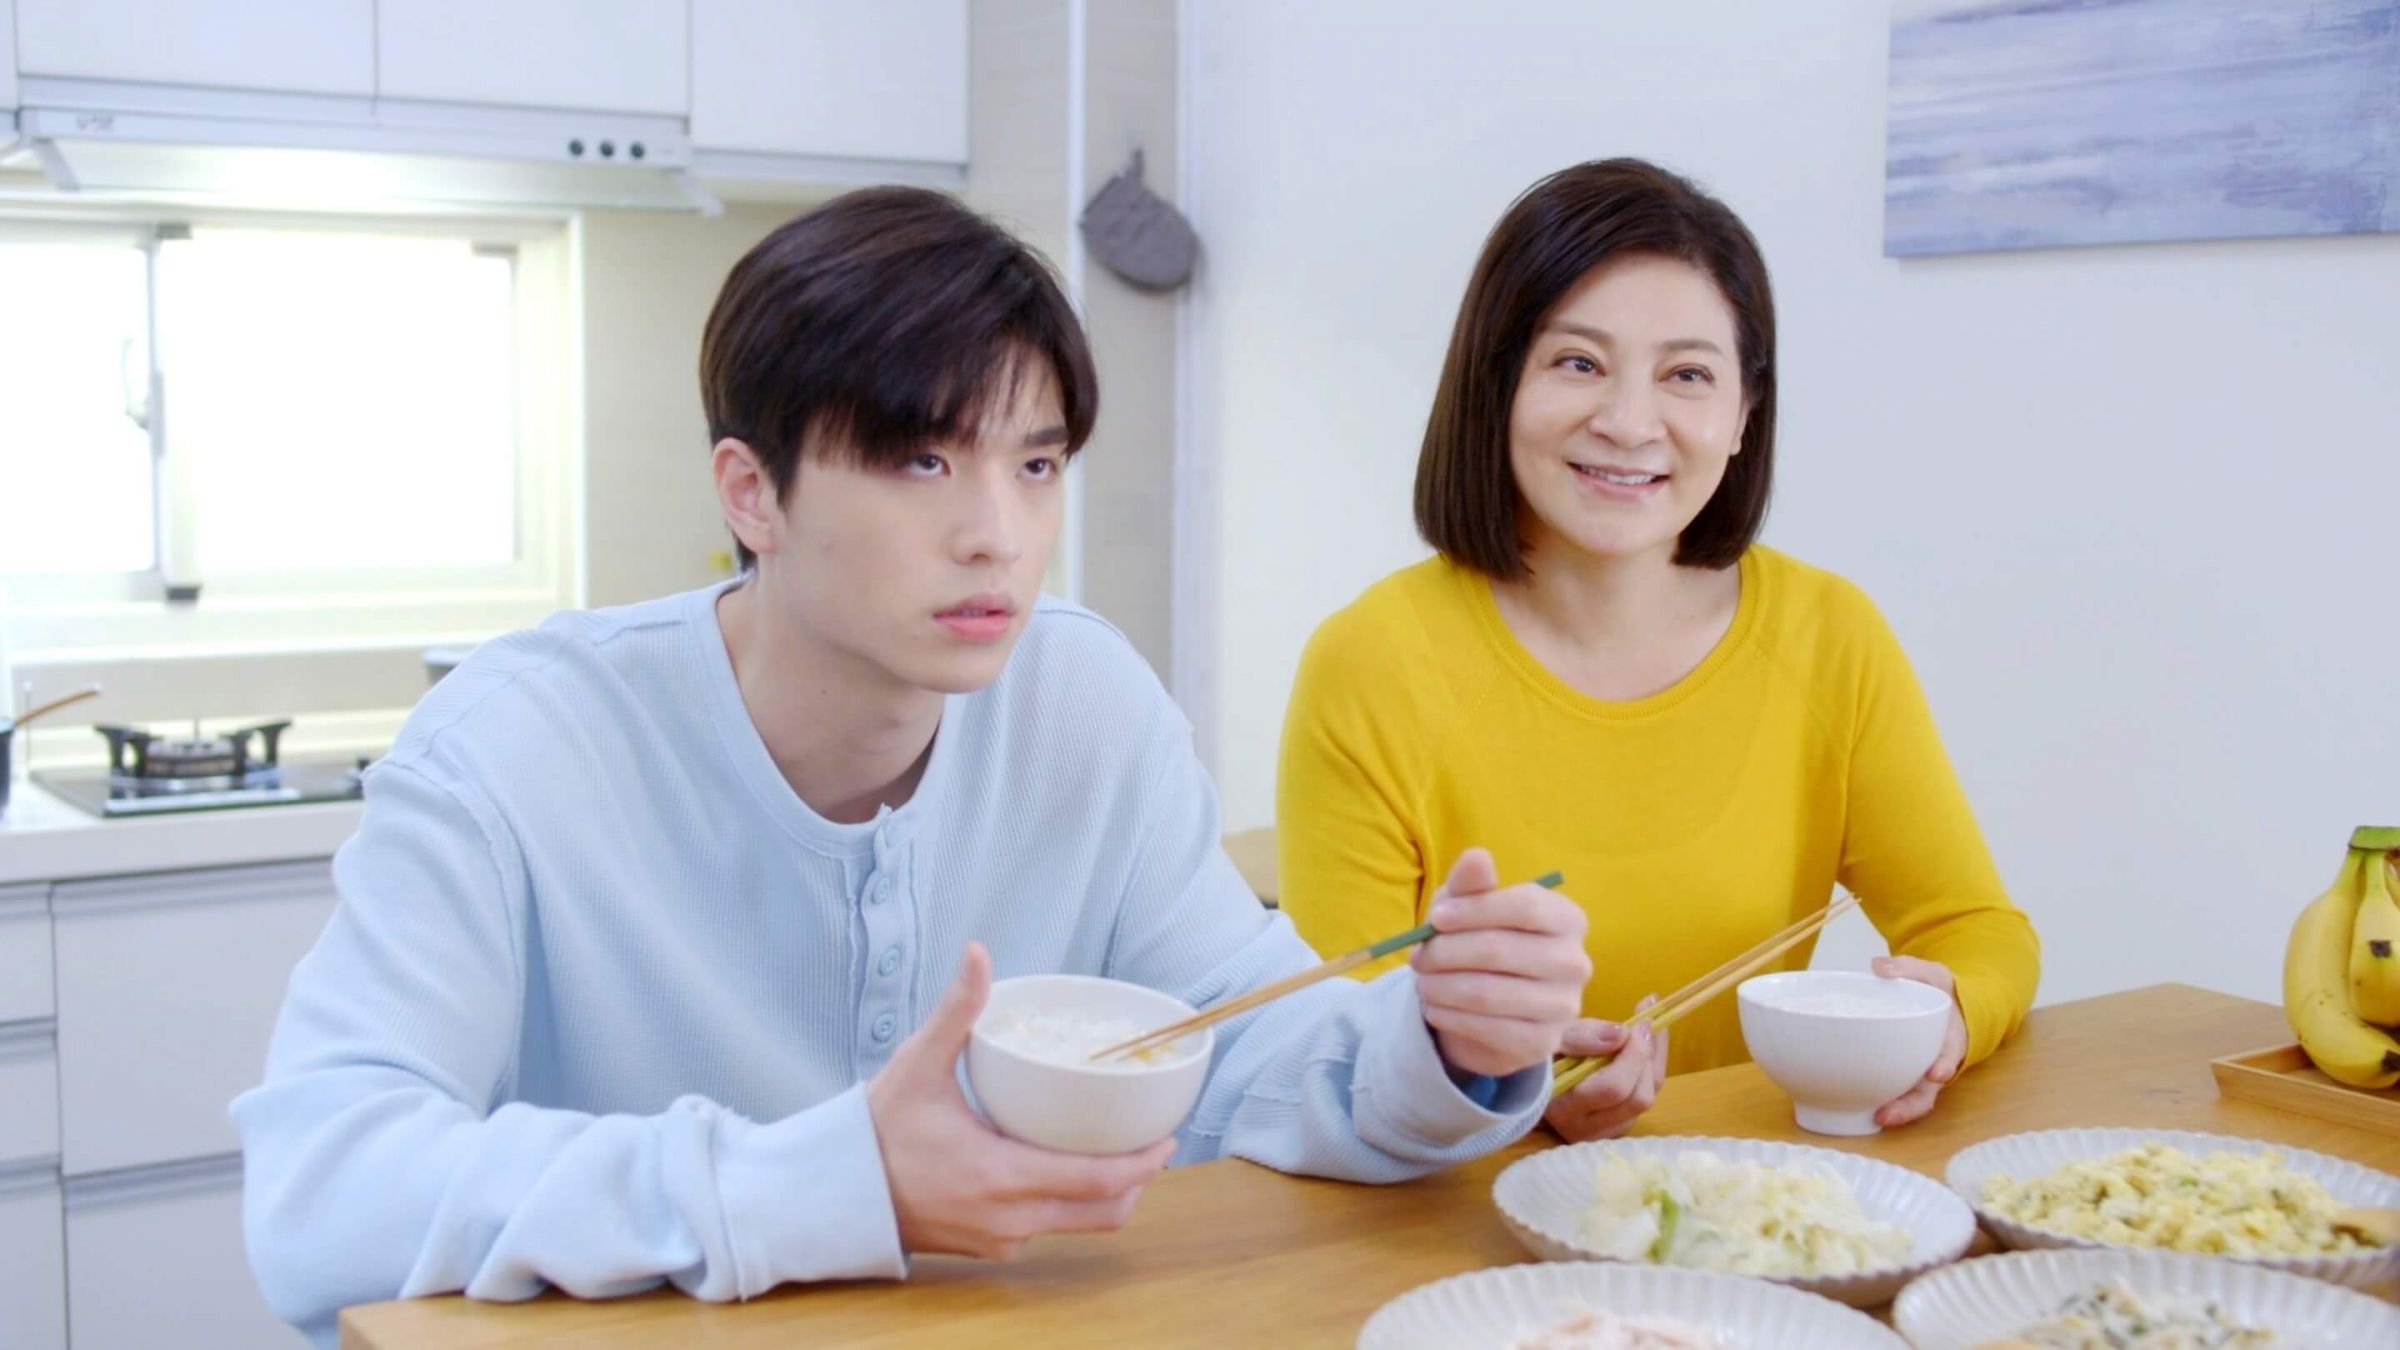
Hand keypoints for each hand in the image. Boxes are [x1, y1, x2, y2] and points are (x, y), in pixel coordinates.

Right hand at [865, 942, 1175, 1259]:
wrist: (836, 1192)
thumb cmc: (877, 1130)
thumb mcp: (920, 1065)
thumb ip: (958, 1011)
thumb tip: (978, 953)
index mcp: (1003, 1176)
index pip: (1098, 1181)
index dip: (1144, 1163)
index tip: (1168, 1138)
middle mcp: (1010, 1219)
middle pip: (1104, 1212)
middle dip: (1137, 1180)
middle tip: (1152, 1143)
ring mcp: (1001, 1239)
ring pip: (1079, 1225)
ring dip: (1106, 1195)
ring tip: (1118, 1153)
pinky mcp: (989, 1248)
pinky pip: (1049, 1230)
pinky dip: (1070, 1204)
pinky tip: (1068, 1170)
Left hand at [1410, 848, 1591, 1077]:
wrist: (1486, 1008)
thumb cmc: (1478, 941)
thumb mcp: (1468, 907)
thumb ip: (1472, 883)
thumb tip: (1476, 856)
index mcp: (1567, 918)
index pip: (1525, 906)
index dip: (1475, 910)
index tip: (1436, 918)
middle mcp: (1575, 962)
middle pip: (1500, 950)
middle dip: (1445, 953)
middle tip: (1416, 957)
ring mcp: (1564, 1007)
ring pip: (1487, 993)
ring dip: (1440, 987)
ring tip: (1422, 982)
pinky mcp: (1543, 1044)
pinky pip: (1486, 1030)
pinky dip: (1449, 1016)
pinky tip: (1434, 1008)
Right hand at [1543, 997, 1670, 1141]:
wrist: (1537, 1076)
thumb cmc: (1542, 1054)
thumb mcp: (1553, 1037)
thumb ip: (1582, 1036)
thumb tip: (1621, 1034)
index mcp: (1563, 1109)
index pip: (1612, 1088)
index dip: (1633, 1054)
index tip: (1639, 1021)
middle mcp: (1586, 1128)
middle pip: (1638, 1098)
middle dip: (1647, 1057)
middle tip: (1646, 1023)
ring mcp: (1606, 1131)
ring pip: (1647, 1098)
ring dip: (1654, 1060)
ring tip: (1648, 1028)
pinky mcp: (1619, 1127)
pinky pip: (1647, 1097)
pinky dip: (1653, 1068)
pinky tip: (1647, 1044)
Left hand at [1871, 954, 1966, 1128]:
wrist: (1945, 1005)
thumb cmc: (1938, 991)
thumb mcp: (1930, 973)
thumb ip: (1907, 968)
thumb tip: (1878, 966)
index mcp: (1949, 1037)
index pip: (1948, 1053)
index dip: (1942, 1065)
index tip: (1935, 1073)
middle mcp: (1937, 1062)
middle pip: (1928, 1091)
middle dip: (1910, 1105)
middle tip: (1887, 1114)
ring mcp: (1920, 1074)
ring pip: (1912, 1100)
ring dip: (1896, 1112)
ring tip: (1874, 1118)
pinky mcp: (1904, 1076)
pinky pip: (1896, 1093)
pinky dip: (1882, 1102)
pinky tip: (1859, 1108)